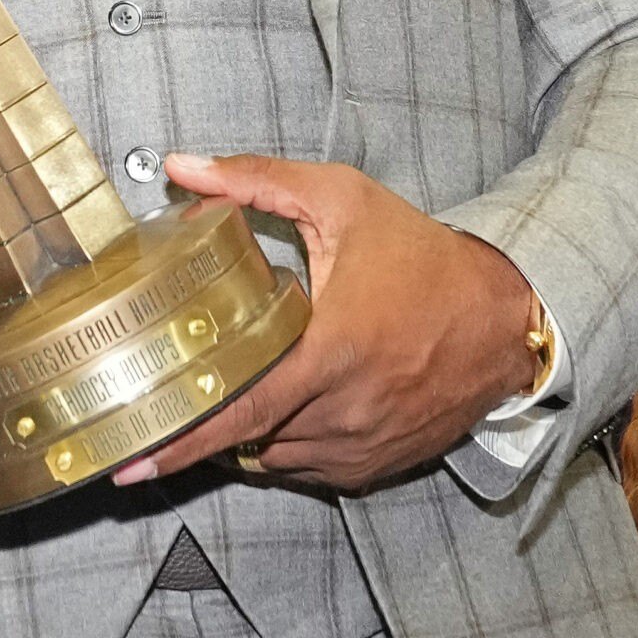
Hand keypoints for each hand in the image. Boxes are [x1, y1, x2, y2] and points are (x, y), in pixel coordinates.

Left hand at [115, 154, 538, 492]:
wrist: (506, 315)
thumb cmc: (424, 256)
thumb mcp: (341, 199)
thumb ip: (256, 180)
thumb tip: (181, 167)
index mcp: (333, 350)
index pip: (242, 410)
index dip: (183, 439)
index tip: (131, 460)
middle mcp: (346, 410)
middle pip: (248, 439)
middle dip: (200, 431)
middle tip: (151, 419)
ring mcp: (363, 446)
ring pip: (274, 459)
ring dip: (246, 435)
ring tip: (226, 393)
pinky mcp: (377, 464)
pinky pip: (309, 470)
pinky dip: (284, 447)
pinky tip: (280, 408)